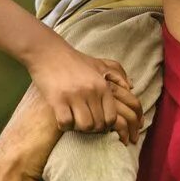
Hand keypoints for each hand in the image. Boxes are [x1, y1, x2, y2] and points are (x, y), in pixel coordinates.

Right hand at [27, 39, 142, 143]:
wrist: (48, 52)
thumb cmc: (74, 60)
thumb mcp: (99, 64)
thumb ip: (117, 74)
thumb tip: (131, 87)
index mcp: (102, 85)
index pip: (112, 117)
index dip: (105, 125)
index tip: (97, 122)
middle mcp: (91, 91)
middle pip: (98, 125)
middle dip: (92, 129)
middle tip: (84, 123)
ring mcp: (74, 96)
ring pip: (84, 126)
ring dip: (79, 128)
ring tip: (74, 122)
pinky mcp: (57, 99)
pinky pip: (66, 123)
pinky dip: (64, 125)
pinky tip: (62, 119)